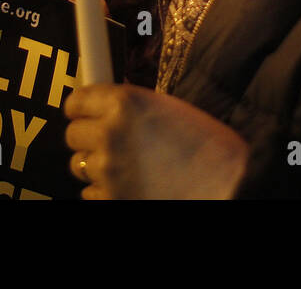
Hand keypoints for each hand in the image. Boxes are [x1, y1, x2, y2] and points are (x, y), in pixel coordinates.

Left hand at [64, 84, 248, 198]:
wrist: (227, 185)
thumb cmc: (208, 147)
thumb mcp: (168, 109)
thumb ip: (132, 108)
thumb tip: (105, 109)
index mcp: (125, 102)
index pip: (76, 100)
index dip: (80, 108)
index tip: (82, 112)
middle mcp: (110, 133)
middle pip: (72, 134)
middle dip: (87, 137)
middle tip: (107, 140)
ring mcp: (108, 170)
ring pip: (79, 165)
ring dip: (96, 165)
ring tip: (123, 166)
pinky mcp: (110, 199)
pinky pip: (90, 193)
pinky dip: (104, 191)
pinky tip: (128, 186)